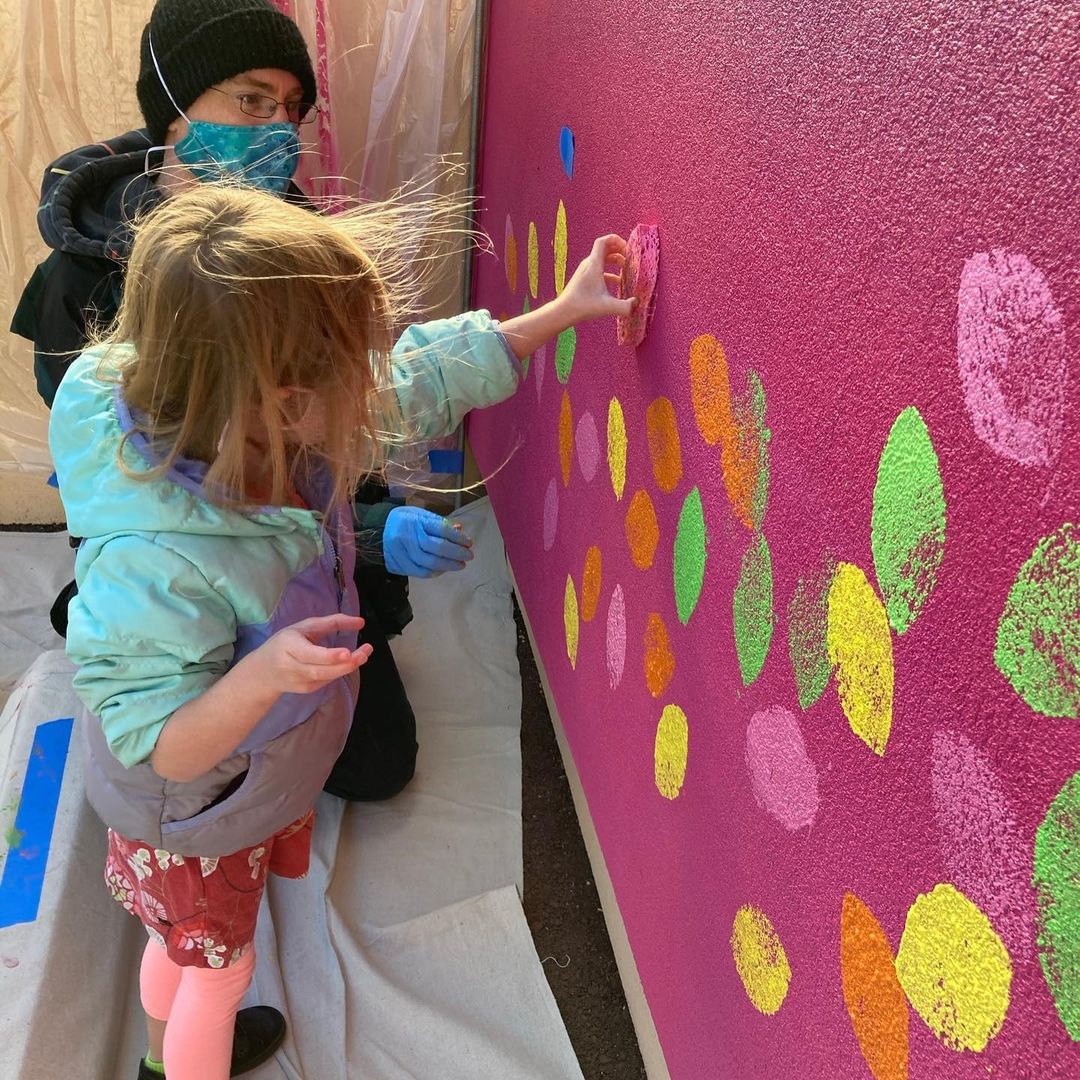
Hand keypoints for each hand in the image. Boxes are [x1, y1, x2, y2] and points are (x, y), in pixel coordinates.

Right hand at [253, 614, 371, 693]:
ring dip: (349, 666)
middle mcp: (293, 667)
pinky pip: (328, 679)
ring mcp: (300, 682)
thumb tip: (361, 622)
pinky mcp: (308, 690)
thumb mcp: (304, 627)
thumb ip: (332, 623)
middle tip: (365, 651)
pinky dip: (341, 670)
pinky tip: (350, 661)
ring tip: (364, 654)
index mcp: (289, 646)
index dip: (330, 656)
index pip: (311, 654)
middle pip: (323, 669)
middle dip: (347, 662)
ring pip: (328, 676)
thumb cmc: (286, 643)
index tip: (347, 653)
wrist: (264, 672)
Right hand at [383, 505, 472, 576]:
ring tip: (460, 565)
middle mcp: (409, 536)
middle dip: (456, 553)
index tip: (469, 543)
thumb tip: (459, 530)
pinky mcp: (399, 564)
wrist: (376, 532)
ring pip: (429, 562)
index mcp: (416, 520)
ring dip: (448, 565)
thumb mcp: (420, 515)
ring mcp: (403, 552)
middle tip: (469, 556)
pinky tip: (444, 570)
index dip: (457, 537)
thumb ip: (440, 523)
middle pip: (437, 547)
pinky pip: (420, 572)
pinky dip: (435, 572)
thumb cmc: (404, 521)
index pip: (441, 529)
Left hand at [558, 234, 637, 324]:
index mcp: (594, 264)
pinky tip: (617, 282)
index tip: (627, 247)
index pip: (603, 241)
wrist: (563, 311)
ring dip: (614, 260)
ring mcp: (585, 271)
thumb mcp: (607, 306)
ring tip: (625, 268)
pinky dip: (609, 272)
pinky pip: (598, 270)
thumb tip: (637, 304)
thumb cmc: (582, 306)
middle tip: (629, 258)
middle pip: (604, 248)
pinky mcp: (584, 279)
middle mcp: (589, 264)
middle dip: (618, 250)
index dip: (616, 240)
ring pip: (602, 259)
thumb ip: (625, 307)